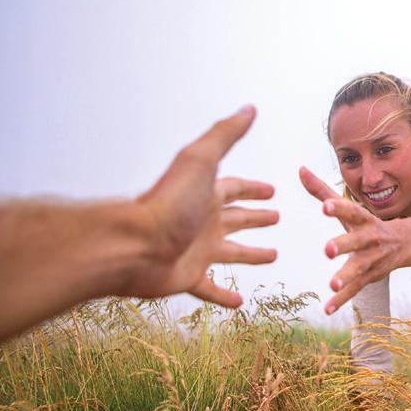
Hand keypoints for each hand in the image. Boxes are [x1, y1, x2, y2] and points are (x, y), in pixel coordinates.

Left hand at [127, 106, 277, 306]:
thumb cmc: (168, 203)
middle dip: (256, 217)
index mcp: (207, 195)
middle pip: (236, 218)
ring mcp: (196, 250)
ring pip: (231, 253)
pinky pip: (210, 287)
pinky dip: (224, 295)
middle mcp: (203, 221)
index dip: (254, 189)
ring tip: (272, 256)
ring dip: (251, 254)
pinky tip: (240, 303)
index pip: (236, 188)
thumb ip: (225, 135)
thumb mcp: (200, 160)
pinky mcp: (188, 276)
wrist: (134, 245)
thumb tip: (249, 108)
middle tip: (276, 218)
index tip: (272, 190)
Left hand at [299, 167, 400, 314]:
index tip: (324, 206)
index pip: (352, 211)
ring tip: (332, 284)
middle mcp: (371, 239)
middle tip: (327, 249)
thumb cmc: (366, 223)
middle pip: (357, 241)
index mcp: (363, 219)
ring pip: (359, 268)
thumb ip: (322, 190)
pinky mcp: (370, 277)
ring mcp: (372, 260)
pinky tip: (327, 309)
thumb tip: (300, 168)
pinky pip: (356, 290)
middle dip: (344, 245)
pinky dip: (342, 300)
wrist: (405, 243)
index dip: (339, 208)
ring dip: (347, 276)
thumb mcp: (348, 208)